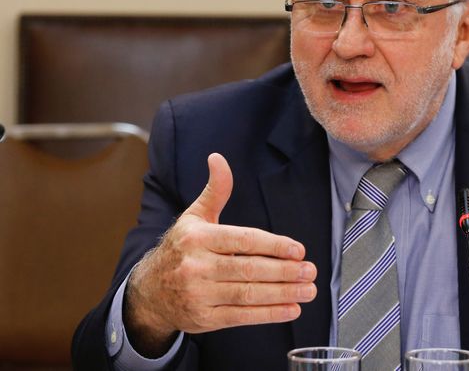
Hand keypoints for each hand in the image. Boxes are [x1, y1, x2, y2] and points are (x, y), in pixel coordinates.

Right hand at [124, 153, 316, 355]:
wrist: (149, 292)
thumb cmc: (181, 249)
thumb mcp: (194, 216)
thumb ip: (215, 190)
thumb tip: (218, 158)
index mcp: (197, 238)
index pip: (242, 240)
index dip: (273, 245)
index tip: (298, 250)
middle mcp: (196, 266)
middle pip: (248, 269)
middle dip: (284, 271)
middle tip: (310, 270)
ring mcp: (199, 295)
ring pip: (247, 295)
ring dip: (283, 293)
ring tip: (308, 290)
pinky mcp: (203, 319)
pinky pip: (241, 317)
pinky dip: (269, 314)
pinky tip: (292, 309)